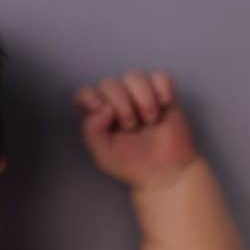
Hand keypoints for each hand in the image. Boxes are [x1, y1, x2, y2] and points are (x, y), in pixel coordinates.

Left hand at [74, 70, 197, 189]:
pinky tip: (164, 105)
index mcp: (98, 115)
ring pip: (133, 76)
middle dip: (121, 104)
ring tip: (149, 119)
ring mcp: (139, 96)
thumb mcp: (103, 153)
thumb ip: (92, 129)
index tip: (101, 110)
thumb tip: (104, 106)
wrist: (164, 172)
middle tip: (131, 127)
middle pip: (109, 84)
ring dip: (141, 98)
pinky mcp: (162, 94)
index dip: (90, 98)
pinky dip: (162, 88)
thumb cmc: (131, 164)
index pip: (85, 94)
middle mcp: (116, 102)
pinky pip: (159, 76)